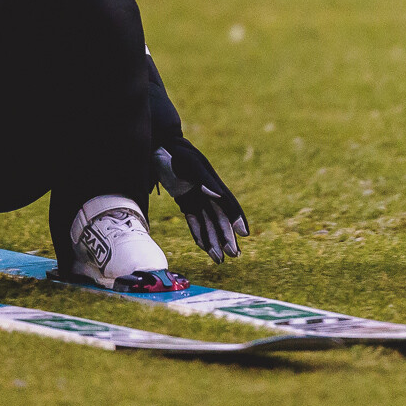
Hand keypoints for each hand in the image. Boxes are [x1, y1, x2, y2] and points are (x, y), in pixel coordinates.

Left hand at [154, 136, 248, 262]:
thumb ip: (205, 180)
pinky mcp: (185, 200)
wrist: (161, 145)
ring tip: (219, 259)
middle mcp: (208, 193)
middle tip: (234, 255)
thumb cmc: (177, 153)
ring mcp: (197, 198)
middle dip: (227, 237)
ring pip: (208, 223)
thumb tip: (217, 195)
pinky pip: (194, 221)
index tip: (244, 234)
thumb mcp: (190, 164)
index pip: (228, 204)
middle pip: (220, 218)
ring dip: (214, 240)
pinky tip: (203, 246)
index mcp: (213, 183)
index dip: (237, 218)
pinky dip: (199, 233)